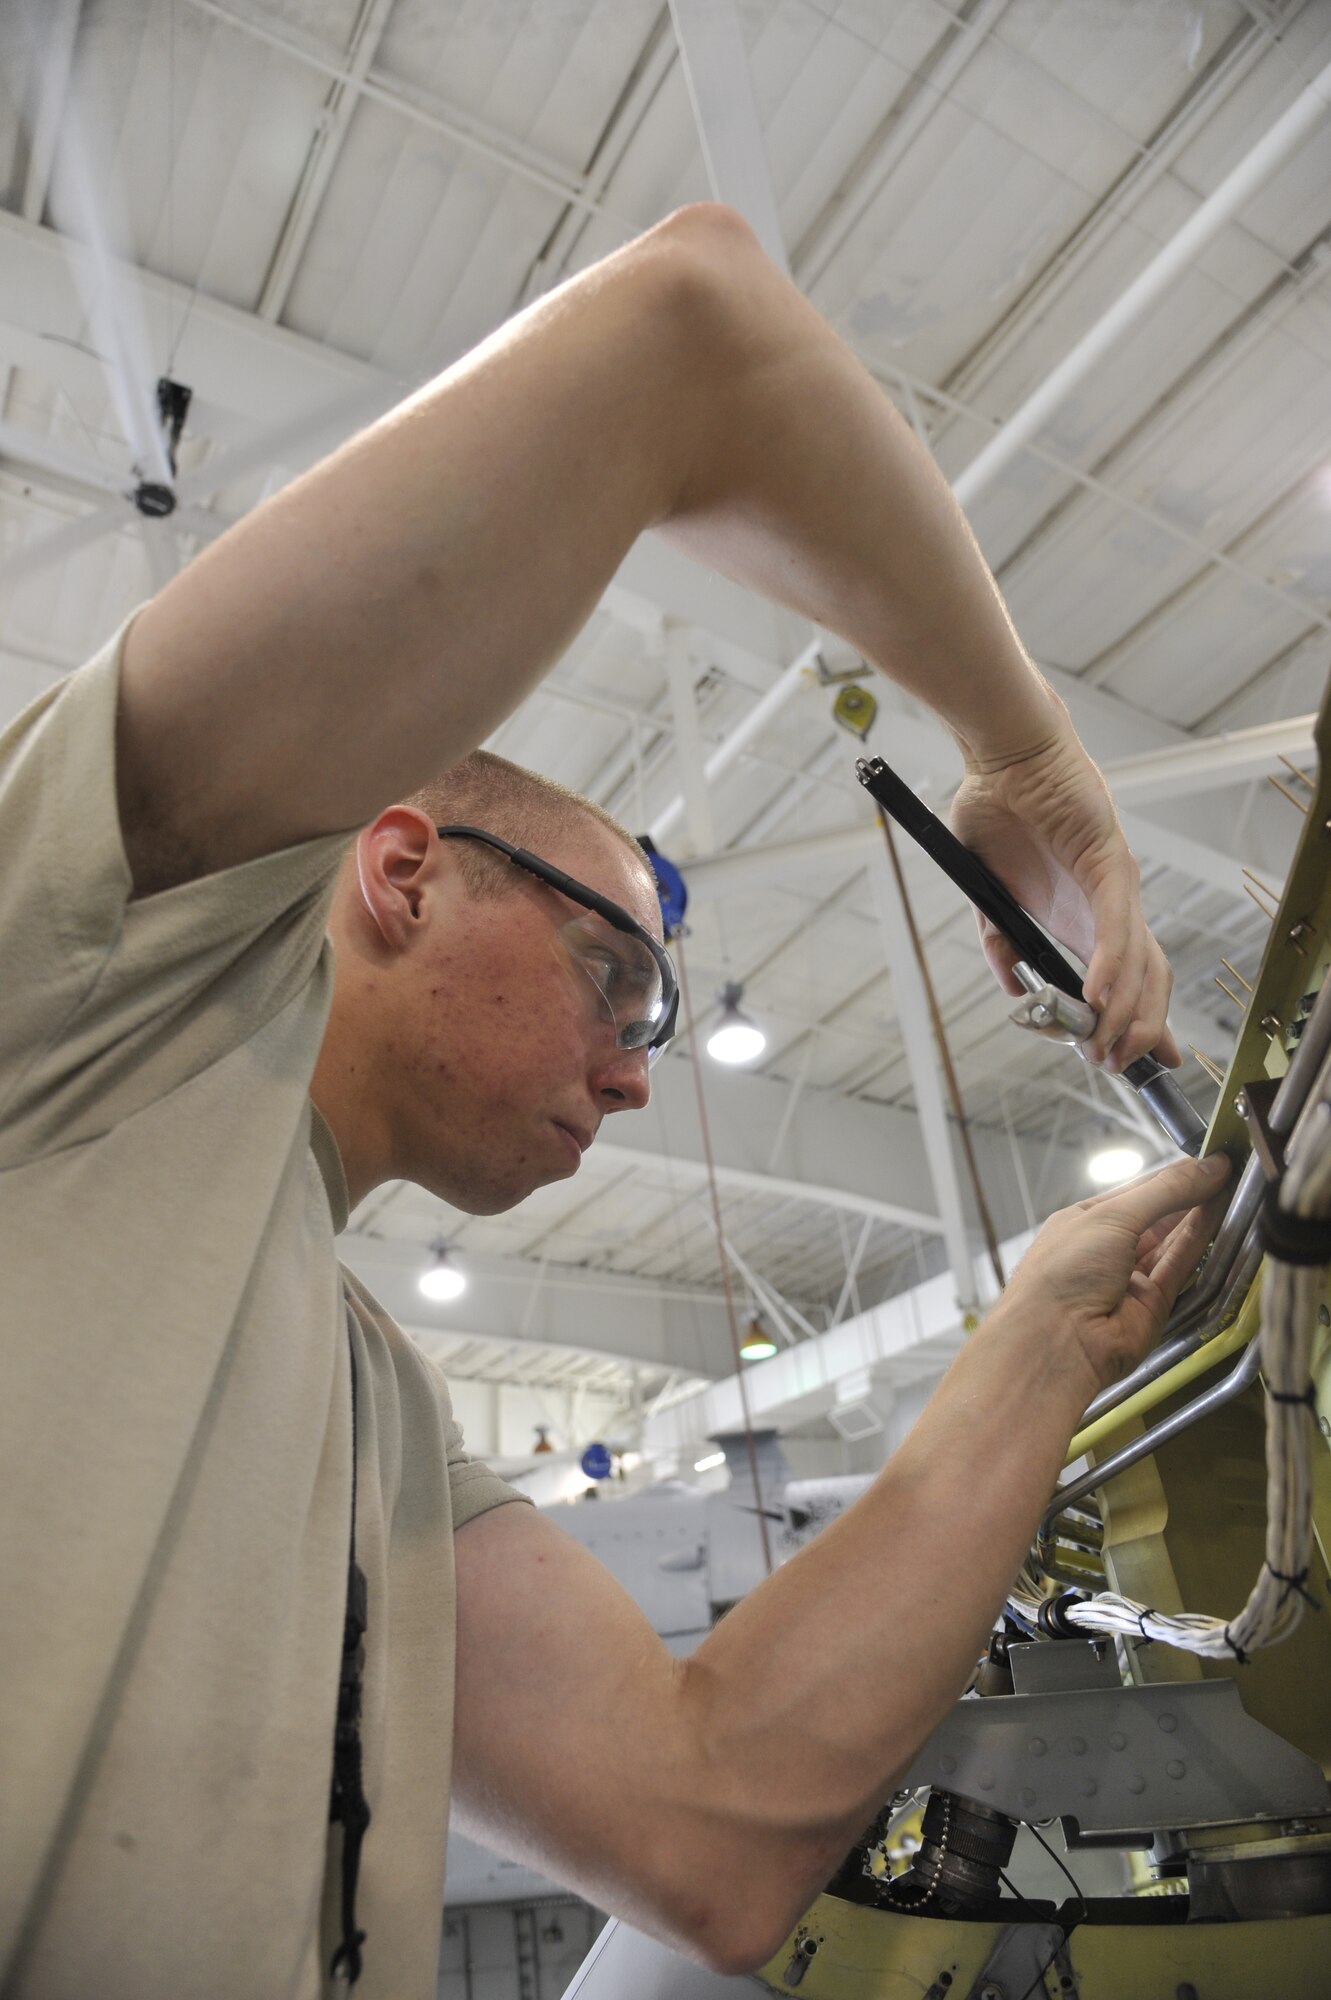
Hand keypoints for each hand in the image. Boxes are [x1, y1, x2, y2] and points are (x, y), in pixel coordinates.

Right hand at [949, 710, 1179, 1073]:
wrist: (1001, 753)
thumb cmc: (997, 806)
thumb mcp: (988, 892)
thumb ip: (1000, 941)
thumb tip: (1013, 986)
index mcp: (1084, 914)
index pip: (1130, 976)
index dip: (1142, 1019)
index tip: (1141, 1061)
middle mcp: (1110, 904)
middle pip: (1148, 978)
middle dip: (1140, 1030)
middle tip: (1118, 1067)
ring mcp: (1114, 884)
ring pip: (1139, 960)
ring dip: (1124, 1010)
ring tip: (1107, 1047)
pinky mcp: (1107, 861)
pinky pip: (1115, 924)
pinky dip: (1109, 964)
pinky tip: (1097, 995)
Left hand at [997, 1155, 1231, 1400]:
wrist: (1057, 1343)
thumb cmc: (1064, 1272)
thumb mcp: (1112, 1216)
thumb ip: (1165, 1191)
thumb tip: (1207, 1166)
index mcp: (1085, 1221)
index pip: (1138, 1190)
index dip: (1173, 1175)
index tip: (1209, 1158)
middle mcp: (1107, 1248)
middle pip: (1158, 1215)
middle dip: (1191, 1193)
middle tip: (1228, 1171)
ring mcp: (1130, 1277)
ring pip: (1172, 1240)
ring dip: (1201, 1214)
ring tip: (1232, 1186)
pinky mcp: (1153, 1303)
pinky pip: (1180, 1266)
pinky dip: (1200, 1241)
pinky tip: (1219, 1215)